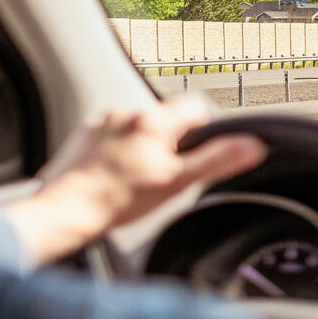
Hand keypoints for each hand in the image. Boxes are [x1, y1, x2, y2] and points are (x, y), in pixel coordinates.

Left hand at [3, 97, 265, 265]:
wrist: (66, 211)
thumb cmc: (118, 201)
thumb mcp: (177, 183)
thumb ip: (216, 161)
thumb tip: (252, 146)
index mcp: (154, 120)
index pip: (196, 107)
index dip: (205, 130)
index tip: (199, 153)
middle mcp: (127, 113)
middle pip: (166, 119)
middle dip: (171, 142)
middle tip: (165, 173)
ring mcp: (102, 122)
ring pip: (138, 127)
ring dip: (143, 145)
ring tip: (136, 178)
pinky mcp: (84, 135)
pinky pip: (112, 136)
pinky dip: (118, 152)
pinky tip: (115, 176)